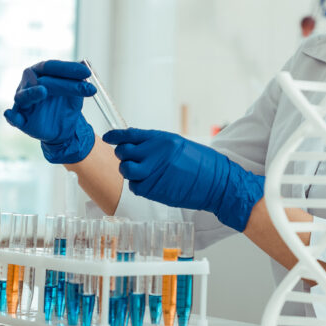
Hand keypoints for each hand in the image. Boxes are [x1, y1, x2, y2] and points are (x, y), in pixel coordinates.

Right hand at [4, 60, 95, 163]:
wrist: (63, 128)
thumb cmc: (66, 104)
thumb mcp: (76, 93)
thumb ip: (78, 81)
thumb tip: (84, 68)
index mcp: (41, 72)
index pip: (51, 66)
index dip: (68, 68)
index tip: (87, 72)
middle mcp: (29, 83)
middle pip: (43, 80)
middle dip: (66, 85)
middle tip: (87, 89)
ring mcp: (23, 101)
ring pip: (25, 96)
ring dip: (32, 93)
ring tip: (43, 91)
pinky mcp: (20, 119)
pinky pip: (13, 117)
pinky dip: (12, 116)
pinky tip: (10, 114)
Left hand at [103, 129, 263, 231]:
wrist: (217, 183)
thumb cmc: (202, 164)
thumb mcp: (179, 146)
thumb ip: (157, 145)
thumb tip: (137, 146)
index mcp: (162, 140)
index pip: (129, 135)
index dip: (115, 136)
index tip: (108, 137)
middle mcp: (154, 154)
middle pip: (123, 152)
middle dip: (125, 156)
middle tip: (133, 159)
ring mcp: (152, 173)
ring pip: (126, 170)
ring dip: (131, 172)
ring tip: (144, 173)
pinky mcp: (153, 190)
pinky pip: (135, 187)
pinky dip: (139, 186)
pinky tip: (152, 184)